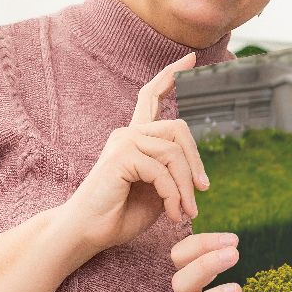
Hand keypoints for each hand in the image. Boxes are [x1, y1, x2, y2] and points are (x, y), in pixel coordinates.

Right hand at [61, 53, 206, 252]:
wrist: (88, 233)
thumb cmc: (119, 215)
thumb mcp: (156, 191)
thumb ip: (172, 174)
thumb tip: (198, 176)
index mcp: (134, 137)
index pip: (152, 96)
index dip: (171, 75)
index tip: (192, 58)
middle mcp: (127, 133)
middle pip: (179, 128)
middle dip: (196, 160)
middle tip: (203, 191)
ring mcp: (123, 142)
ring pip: (174, 152)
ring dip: (185, 187)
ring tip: (186, 211)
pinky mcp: (120, 156)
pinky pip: (162, 171)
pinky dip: (173, 195)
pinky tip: (172, 214)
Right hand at [171, 231, 240, 291]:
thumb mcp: (247, 280)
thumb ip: (237, 264)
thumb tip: (238, 245)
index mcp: (194, 280)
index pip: (180, 256)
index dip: (201, 243)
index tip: (233, 240)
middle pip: (179, 282)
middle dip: (205, 264)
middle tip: (235, 254)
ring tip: (236, 289)